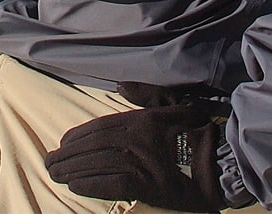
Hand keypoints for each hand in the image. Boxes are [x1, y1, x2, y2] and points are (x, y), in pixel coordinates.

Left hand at [45, 86, 229, 211]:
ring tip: (55, 174)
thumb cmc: (199, 132)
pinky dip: (91, 184)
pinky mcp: (148, 185)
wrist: (223, 162)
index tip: (61, 144)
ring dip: (73, 169)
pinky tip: (75, 186)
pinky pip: (112, 183)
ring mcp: (142, 161)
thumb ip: (147, 94)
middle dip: (68, 155)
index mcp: (141, 120)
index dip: (77, 136)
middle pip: (93, 146)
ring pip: (98, 164)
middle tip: (48, 163)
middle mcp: (137, 138)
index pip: (99, 127)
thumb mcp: (175, 105)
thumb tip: (121, 85)